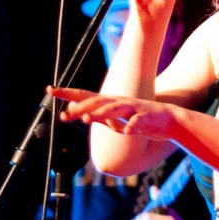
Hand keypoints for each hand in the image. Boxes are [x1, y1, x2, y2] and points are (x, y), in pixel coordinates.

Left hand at [49, 85, 174, 138]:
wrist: (168, 120)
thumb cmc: (138, 120)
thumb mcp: (114, 120)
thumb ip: (96, 115)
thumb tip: (75, 111)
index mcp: (109, 103)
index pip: (84, 96)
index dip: (67, 93)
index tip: (50, 90)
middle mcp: (119, 102)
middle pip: (97, 102)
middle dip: (80, 107)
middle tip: (64, 114)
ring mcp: (133, 108)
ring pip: (115, 109)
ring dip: (101, 113)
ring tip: (87, 118)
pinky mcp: (146, 117)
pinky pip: (138, 121)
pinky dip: (133, 124)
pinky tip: (129, 129)